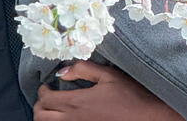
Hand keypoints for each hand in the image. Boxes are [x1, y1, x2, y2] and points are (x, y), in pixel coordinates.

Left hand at [33, 60, 185, 120]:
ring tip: (54, 107)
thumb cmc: (130, 95)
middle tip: (48, 95)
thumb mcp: (109, 75)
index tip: (48, 84)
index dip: (42, 90)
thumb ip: (84, 70)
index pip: (45, 99)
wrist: (146, 116)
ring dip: (46, 116)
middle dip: (40, 104)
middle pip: (40, 115)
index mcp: (77, 102)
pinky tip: (67, 115)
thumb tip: (63, 71)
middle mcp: (73, 119)